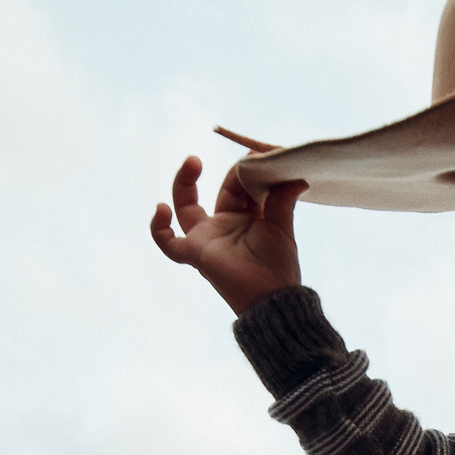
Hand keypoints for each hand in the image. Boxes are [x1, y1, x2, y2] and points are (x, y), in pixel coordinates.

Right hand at [150, 156, 306, 315]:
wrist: (272, 297)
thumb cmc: (278, 268)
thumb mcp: (281, 227)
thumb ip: (282, 201)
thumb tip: (297, 177)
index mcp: (247, 220)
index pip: (242, 188)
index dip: (247, 172)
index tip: (258, 157)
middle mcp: (225, 227)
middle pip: (219, 191)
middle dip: (230, 174)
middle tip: (244, 157)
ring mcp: (207, 239)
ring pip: (185, 207)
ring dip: (185, 182)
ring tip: (193, 162)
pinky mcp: (195, 253)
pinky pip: (167, 243)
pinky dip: (158, 228)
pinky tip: (161, 208)